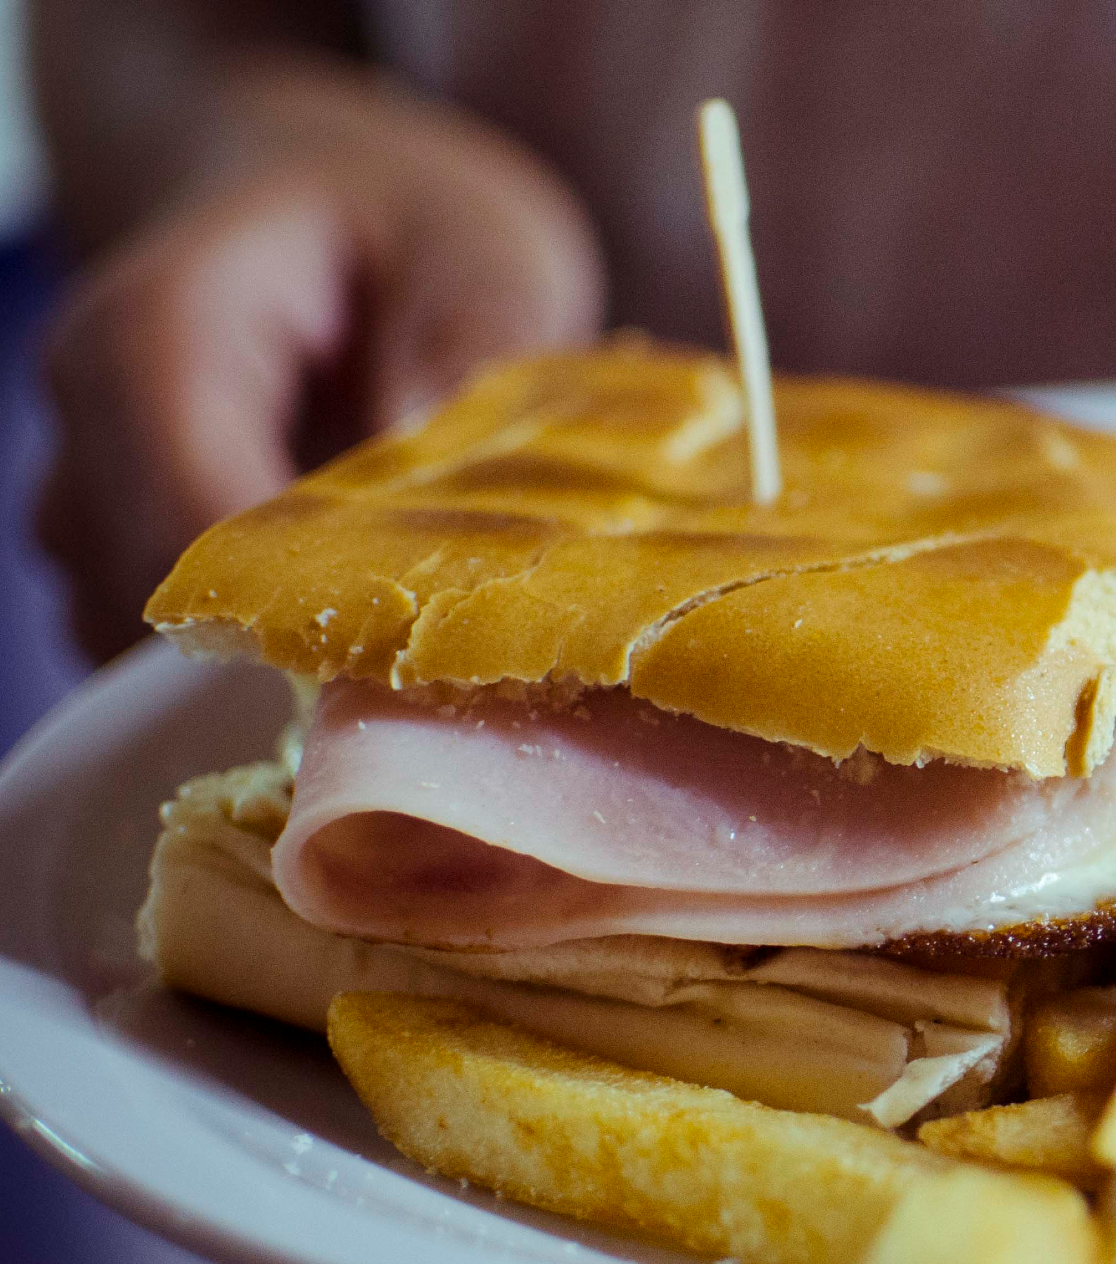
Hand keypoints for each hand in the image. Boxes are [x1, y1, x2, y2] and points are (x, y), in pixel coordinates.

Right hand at [38, 64, 604, 659]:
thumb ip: (469, 346)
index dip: (304, 613)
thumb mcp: (480, 250)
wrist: (313, 194)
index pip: (197, 524)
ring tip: (412, 633)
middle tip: (441, 668)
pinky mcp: (119, 547)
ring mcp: (86, 491)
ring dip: (279, 664)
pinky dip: (261, 660)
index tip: (420, 659)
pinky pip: (171, 650)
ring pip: (153, 646)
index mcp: (157, 336)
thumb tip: (438, 451)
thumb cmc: (402, 218)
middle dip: (300, 654)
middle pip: (162, 607)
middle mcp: (88, 419)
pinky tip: (364, 623)